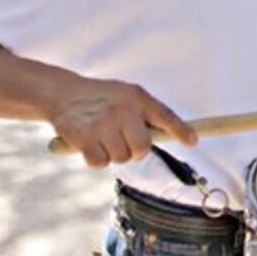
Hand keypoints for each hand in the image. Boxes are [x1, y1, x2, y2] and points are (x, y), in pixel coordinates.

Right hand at [47, 77, 195, 167]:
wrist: (63, 92)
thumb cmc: (102, 98)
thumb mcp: (128, 95)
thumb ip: (146, 112)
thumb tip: (170, 135)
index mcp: (138, 97)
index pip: (166, 116)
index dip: (181, 131)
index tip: (193, 142)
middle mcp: (123, 109)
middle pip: (143, 148)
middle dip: (136, 152)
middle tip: (125, 143)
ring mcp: (104, 123)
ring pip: (121, 158)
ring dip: (114, 154)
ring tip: (103, 138)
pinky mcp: (84, 137)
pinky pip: (101, 163)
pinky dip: (96, 159)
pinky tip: (90, 145)